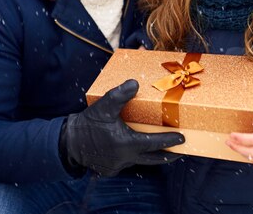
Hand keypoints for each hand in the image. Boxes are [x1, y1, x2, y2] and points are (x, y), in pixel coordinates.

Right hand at [60, 79, 183, 176]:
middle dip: (168, 156)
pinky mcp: (111, 169)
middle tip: (180, 152)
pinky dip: (133, 157)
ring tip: (161, 150)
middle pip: (153, 159)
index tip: (182, 138)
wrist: (70, 142)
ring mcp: (118, 166)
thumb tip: (135, 83)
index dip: (170, 141)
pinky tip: (134, 150)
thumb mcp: (104, 106)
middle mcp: (125, 158)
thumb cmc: (88, 123)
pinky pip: (126, 163)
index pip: (155, 144)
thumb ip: (120, 94)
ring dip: (151, 156)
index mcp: (127, 143)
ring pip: (140, 161)